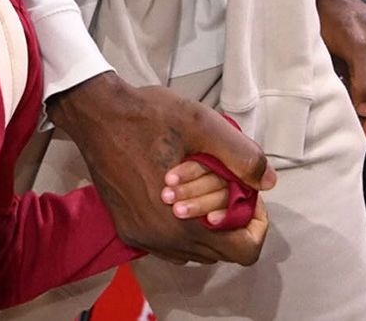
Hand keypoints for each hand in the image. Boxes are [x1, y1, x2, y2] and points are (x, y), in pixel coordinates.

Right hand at [47, 72, 274, 264]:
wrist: (97, 114)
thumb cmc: (148, 116)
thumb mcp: (202, 123)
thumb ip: (241, 155)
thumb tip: (268, 182)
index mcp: (184, 221)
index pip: (244, 250)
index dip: (256, 223)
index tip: (249, 194)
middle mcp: (162, 241)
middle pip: (221, 251)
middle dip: (233, 220)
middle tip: (228, 183)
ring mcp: (143, 238)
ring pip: (195, 249)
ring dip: (208, 225)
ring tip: (204, 185)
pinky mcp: (128, 230)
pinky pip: (170, 244)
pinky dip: (183, 226)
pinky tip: (180, 194)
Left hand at [312, 0, 365, 139]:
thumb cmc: (336, 10)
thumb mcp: (353, 43)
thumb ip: (364, 76)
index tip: (365, 137)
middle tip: (356, 137)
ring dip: (360, 109)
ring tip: (348, 127)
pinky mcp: (356, 56)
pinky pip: (357, 83)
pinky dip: (350, 96)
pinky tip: (340, 106)